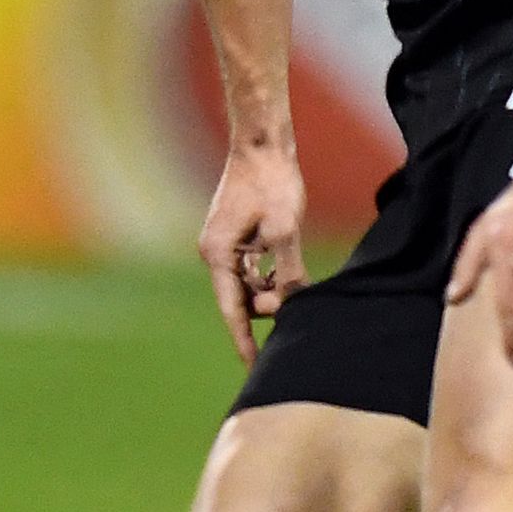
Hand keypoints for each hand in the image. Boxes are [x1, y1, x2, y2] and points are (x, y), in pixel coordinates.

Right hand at [199, 142, 307, 362]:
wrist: (263, 143)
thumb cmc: (273, 182)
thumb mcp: (285, 229)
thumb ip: (286, 271)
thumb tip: (292, 303)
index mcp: (218, 254)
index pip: (233, 310)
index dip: (245, 340)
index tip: (254, 368)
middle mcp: (215, 252)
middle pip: (241, 299)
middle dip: (267, 308)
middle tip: (297, 306)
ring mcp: (224, 244)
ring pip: (249, 285)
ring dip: (271, 291)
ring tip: (295, 286)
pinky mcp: (237, 236)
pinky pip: (252, 269)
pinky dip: (270, 276)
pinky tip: (288, 272)